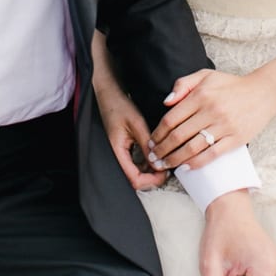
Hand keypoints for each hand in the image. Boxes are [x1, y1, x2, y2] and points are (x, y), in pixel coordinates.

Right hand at [93, 76, 165, 190]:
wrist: (109, 95)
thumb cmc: (119, 106)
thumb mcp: (137, 124)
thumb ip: (147, 145)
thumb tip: (158, 164)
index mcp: (117, 150)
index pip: (134, 179)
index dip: (151, 180)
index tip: (164, 173)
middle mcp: (117, 155)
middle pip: (135, 180)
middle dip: (152, 178)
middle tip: (166, 169)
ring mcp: (120, 153)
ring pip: (136, 174)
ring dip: (150, 172)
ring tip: (163, 162)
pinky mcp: (124, 149)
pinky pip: (135, 165)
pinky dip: (147, 164)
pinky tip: (155, 157)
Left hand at [148, 69, 275, 171]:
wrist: (263, 92)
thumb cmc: (231, 84)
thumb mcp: (205, 75)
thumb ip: (183, 85)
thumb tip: (166, 102)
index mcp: (200, 96)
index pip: (171, 119)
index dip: (158, 133)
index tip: (150, 142)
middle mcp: (210, 111)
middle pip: (179, 135)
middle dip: (162, 149)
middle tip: (153, 159)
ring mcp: (224, 126)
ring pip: (193, 147)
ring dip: (175, 159)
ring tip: (164, 165)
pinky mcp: (236, 139)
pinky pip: (213, 154)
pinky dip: (197, 163)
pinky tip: (186, 167)